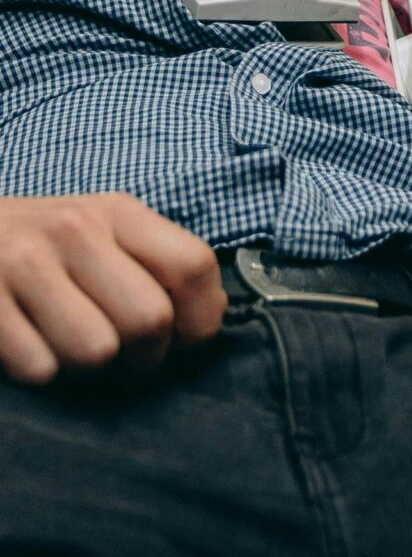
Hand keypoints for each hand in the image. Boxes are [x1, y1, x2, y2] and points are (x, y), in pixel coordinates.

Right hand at [0, 195, 224, 386]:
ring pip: (96, 351)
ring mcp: (26, 263)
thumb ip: (158, 264)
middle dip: (144, 357)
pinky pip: (39, 368)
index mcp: (118, 213)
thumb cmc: (48, 246)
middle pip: (149, 319)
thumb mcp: (104, 233)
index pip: (194, 265)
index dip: (200, 321)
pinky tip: (31, 344)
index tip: (183, 342)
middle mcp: (76, 230)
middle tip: (123, 355)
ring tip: (71, 346)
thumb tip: (210, 316)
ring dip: (87, 368)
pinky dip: (40, 371)